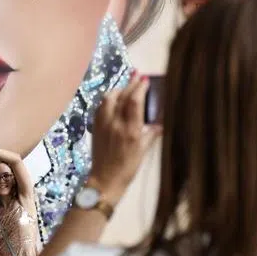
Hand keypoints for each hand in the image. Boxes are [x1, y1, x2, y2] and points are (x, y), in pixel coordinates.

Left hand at [87, 74, 160, 202]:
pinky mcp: (95, 127)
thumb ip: (151, 134)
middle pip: (122, 96)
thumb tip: (161, 123)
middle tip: (138, 75)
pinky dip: (108, 99)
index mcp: (131, 130)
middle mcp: (116, 124)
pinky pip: (100, 107)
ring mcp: (103, 124)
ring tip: (125, 86)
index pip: (135, 102)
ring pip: (108, 99)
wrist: (104, 180)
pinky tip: (112, 98)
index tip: (144, 79)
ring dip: (118, 89)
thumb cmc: (128, 168)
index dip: (140, 88)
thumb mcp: (143, 151)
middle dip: (130, 83)